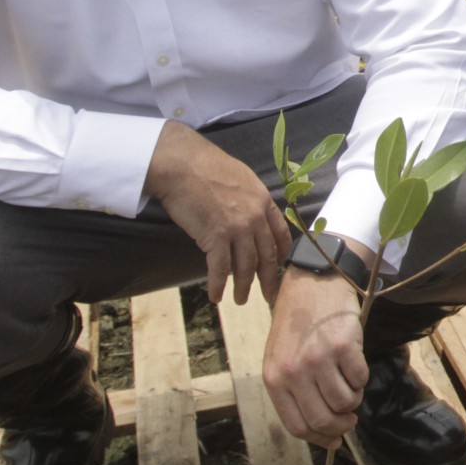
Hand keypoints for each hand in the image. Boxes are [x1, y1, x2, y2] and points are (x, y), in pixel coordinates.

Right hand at [145, 121, 292, 304]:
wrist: (183, 165)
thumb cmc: (207, 168)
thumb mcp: (241, 178)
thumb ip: (251, 198)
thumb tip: (251, 213)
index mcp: (263, 201)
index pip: (281, 233)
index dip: (282, 254)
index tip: (281, 267)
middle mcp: (255, 217)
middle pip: (267, 255)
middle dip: (269, 279)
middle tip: (270, 296)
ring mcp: (237, 228)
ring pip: (245, 266)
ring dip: (243, 287)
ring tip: (240, 299)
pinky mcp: (215, 236)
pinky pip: (219, 268)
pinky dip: (217, 285)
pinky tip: (216, 297)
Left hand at [263, 267, 368, 448]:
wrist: (311, 282)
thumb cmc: (297, 323)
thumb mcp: (281, 359)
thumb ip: (294, 393)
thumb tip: (324, 433)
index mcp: (274, 379)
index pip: (298, 426)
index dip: (320, 439)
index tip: (335, 440)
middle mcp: (294, 372)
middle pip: (323, 419)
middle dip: (341, 425)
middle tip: (350, 419)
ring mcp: (319, 359)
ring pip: (346, 402)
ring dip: (353, 398)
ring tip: (350, 384)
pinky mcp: (344, 346)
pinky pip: (361, 378)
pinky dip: (362, 377)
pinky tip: (354, 363)